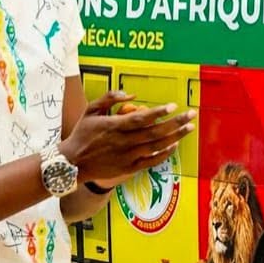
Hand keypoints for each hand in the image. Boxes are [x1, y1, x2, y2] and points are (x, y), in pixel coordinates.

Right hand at [59, 92, 196, 181]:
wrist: (72, 163)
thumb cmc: (82, 134)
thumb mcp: (91, 110)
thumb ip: (109, 98)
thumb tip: (130, 93)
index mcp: (114, 127)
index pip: (141, 119)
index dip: (158, 112)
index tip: (172, 106)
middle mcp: (123, 142)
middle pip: (154, 132)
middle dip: (175, 123)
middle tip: (191, 115)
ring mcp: (127, 157)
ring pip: (156, 147)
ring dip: (175, 137)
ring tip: (189, 128)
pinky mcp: (128, 168)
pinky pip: (151, 161)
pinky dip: (164, 154)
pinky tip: (174, 145)